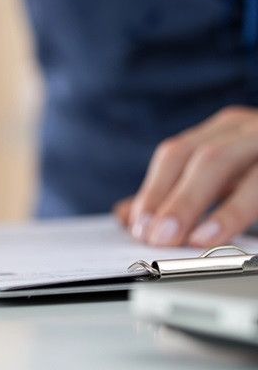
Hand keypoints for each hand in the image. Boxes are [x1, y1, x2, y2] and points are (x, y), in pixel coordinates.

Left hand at [118, 105, 257, 246]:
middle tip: (158, 238)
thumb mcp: (218, 177)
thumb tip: (126, 216)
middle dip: (181, 201)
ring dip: (227, 210)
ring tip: (199, 240)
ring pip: (255, 175)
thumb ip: (175, 193)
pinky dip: (250, 211)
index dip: (155, 190)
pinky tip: (240, 234)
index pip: (178, 153)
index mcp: (226, 129)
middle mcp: (254, 130)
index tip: (138, 227)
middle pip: (210, 159)